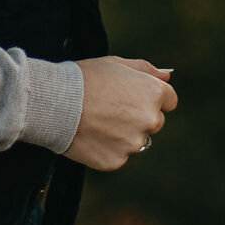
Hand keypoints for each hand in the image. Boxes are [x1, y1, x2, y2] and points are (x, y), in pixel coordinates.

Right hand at [65, 56, 176, 171]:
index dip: (148, 97)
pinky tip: (91, 135)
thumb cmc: (85, 78)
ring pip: (136, 140)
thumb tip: (167, 75)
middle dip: (137, 116)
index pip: (169, 100)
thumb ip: (146, 70)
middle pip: (154, 122)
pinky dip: (107, 148)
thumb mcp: (117, 64)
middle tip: (110, 108)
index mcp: (154, 94)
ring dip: (123, 134)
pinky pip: (118, 155)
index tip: (131, 96)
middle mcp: (150, 120)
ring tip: (98, 121)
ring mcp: (133, 143)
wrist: (55, 102)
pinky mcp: (116, 161)